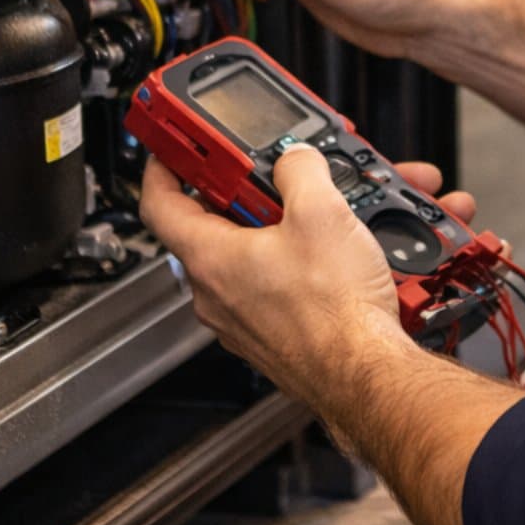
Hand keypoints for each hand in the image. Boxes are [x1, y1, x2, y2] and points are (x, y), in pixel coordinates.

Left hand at [138, 149, 478, 394]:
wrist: (366, 375)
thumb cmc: (335, 312)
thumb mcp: (321, 211)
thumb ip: (300, 169)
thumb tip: (295, 157)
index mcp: (210, 258)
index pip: (159, 203)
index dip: (165, 166)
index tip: (176, 149)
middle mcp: (217, 293)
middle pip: (219, 225)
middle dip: (255, 193)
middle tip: (280, 173)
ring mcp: (245, 319)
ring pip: (259, 255)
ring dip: (294, 227)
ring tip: (337, 213)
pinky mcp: (276, 335)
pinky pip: (282, 284)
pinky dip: (309, 261)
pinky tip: (348, 252)